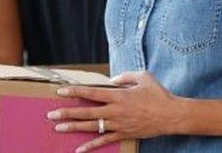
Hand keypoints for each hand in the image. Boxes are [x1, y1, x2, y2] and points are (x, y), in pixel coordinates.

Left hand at [48, 71, 181, 151]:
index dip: (75, 92)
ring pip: (92, 126)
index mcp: (119, 95)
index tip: (61, 91)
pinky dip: (91, 145)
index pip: (92, 93)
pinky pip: (104, 140)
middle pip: (86, 112)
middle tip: (51, 114)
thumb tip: (112, 80)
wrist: (171, 115)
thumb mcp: (144, 77)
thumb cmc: (159, 94)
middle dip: (67, 113)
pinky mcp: (123, 134)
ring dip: (74, 127)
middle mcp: (116, 111)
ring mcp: (118, 124)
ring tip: (58, 128)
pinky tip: (79, 149)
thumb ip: (126, 76)